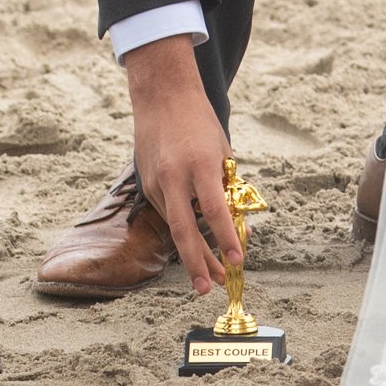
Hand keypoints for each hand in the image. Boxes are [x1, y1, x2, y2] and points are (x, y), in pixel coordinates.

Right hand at [123, 36, 243, 294]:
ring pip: (175, 226)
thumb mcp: (223, 153)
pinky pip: (169, 212)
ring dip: (193, 253)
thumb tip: (239, 227)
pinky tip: (196, 242)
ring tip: (210, 277)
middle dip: (197, 262)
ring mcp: (156, 183)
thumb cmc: (200, 123)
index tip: (238, 260)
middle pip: (184, 229)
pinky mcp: (147, 185)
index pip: (215, 210)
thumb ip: (229, 190)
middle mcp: (174, 177)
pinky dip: (183, 228)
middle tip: (209, 288)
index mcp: (200, 165)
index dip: (225, 238)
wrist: (162, 97)